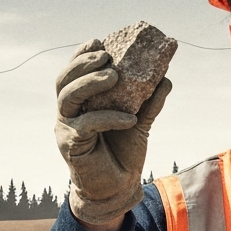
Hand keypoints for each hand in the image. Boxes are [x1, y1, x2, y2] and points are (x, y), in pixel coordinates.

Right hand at [54, 39, 171, 229]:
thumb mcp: (140, 123)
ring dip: (89, 82)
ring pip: (68, 97)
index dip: (82, 55)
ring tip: (114, 76)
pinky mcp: (71, 145)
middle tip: (107, 57)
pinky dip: (109, 117)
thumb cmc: (123, 154)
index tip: (100, 42)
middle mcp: (68, 112)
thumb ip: (149, 102)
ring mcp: (66, 128)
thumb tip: (166, 77)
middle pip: (64, 80)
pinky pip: (87, 124)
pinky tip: (131, 118)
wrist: (117, 189)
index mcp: (80, 102)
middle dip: (82, 64)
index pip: (73, 72)